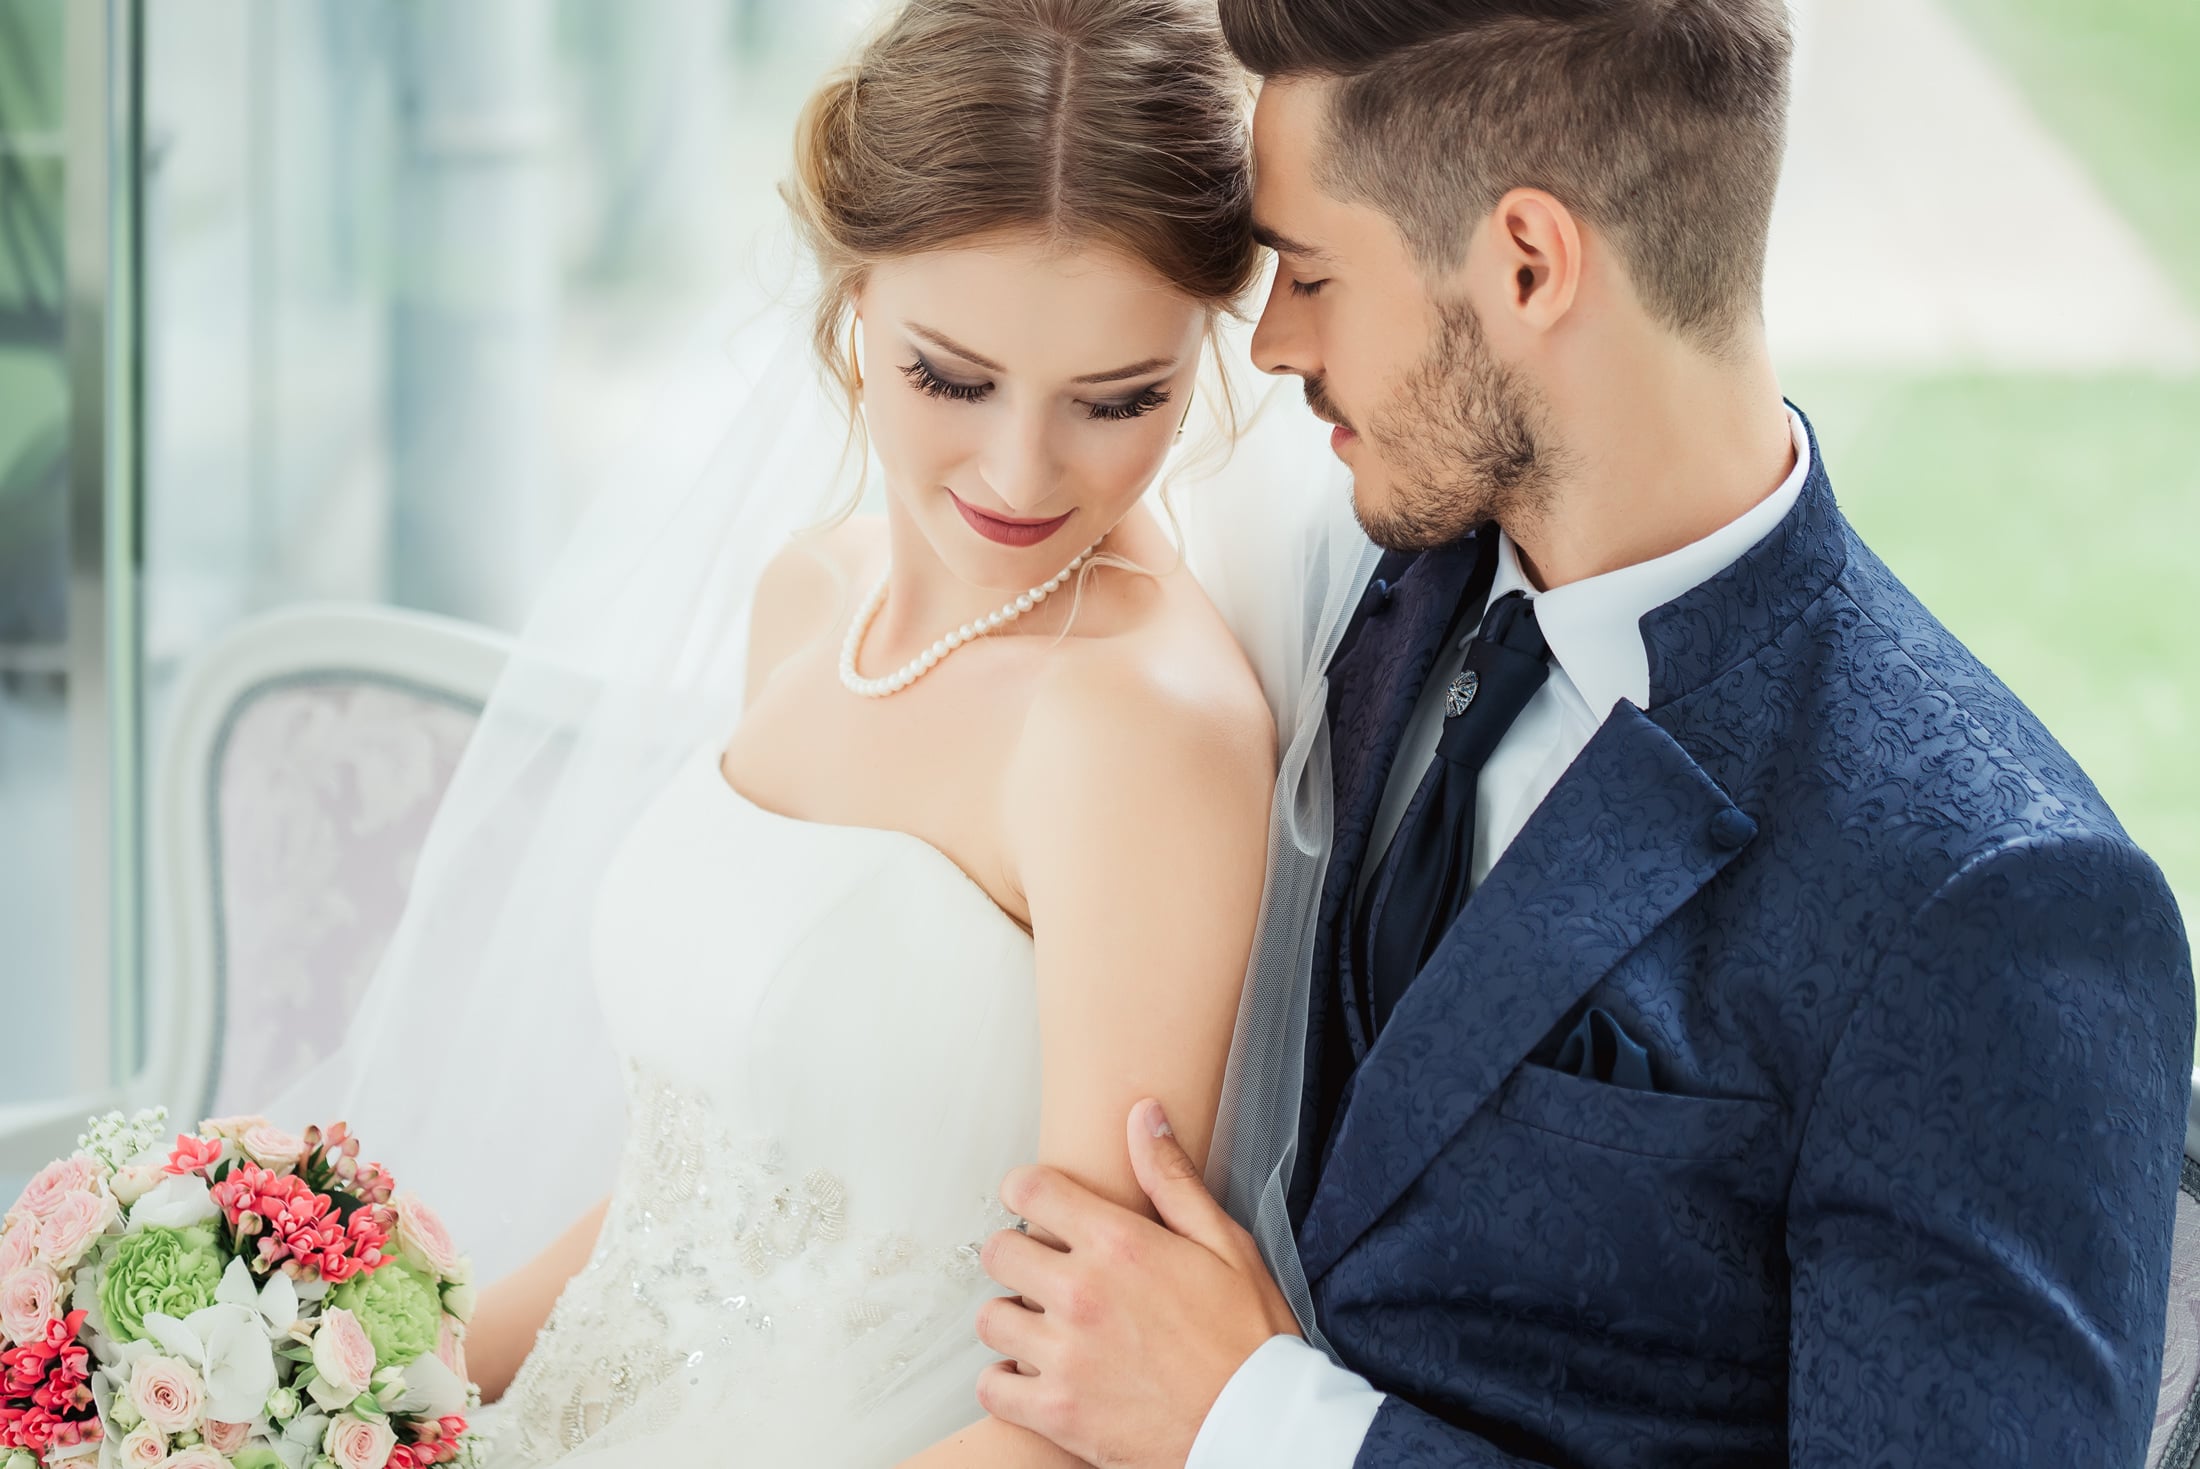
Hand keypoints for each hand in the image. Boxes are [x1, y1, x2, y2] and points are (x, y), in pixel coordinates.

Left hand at [975, 1099, 1302, 1468]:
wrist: (1260, 1428)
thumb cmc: (1249, 1337)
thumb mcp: (1225, 1243)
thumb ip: (1173, 1178)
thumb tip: (1143, 1114)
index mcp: (1119, 1244)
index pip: (1028, 1190)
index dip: (1027, 1191)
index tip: (1038, 1205)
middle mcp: (1082, 1293)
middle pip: (998, 1251)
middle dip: (1017, 1254)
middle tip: (1045, 1270)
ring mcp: (1065, 1355)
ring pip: (990, 1318)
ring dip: (1011, 1318)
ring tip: (1042, 1325)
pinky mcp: (1058, 1412)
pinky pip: (992, 1387)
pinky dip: (1005, 1381)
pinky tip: (1033, 1374)